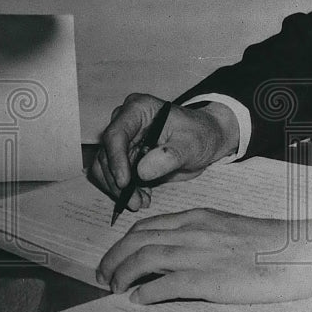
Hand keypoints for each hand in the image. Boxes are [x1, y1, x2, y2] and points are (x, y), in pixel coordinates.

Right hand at [89, 93, 239, 209]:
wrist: (206, 140)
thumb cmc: (201, 134)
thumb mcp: (192, 144)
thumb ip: (170, 155)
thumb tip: (142, 171)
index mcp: (139, 109)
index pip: (116, 134)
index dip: (116, 159)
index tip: (125, 183)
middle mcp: (125, 122)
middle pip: (106, 154)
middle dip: (118, 181)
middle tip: (134, 202)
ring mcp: (124, 140)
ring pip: (105, 168)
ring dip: (119, 190)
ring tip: (140, 202)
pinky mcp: (125, 156)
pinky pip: (113, 176)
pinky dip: (124, 190)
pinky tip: (142, 197)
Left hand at [96, 208, 311, 304]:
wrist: (299, 251)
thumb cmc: (269, 244)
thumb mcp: (229, 230)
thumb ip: (201, 237)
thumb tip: (175, 256)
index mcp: (199, 218)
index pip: (148, 225)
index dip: (124, 242)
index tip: (114, 257)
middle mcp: (194, 232)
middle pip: (138, 240)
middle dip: (113, 257)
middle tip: (103, 275)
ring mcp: (200, 255)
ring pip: (145, 259)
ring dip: (122, 274)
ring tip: (114, 288)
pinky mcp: (208, 280)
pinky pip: (165, 284)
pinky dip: (147, 292)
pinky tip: (140, 299)